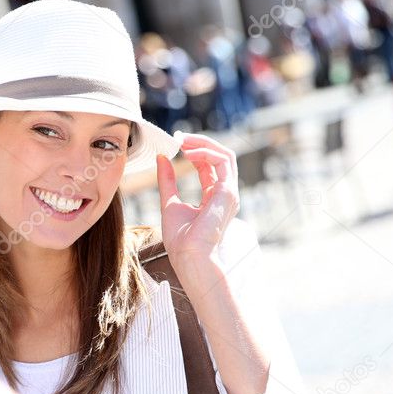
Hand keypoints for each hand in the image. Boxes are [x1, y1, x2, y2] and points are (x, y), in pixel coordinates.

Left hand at [156, 134, 239, 272]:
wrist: (189, 257)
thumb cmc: (181, 239)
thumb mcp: (169, 202)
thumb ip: (167, 180)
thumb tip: (162, 158)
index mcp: (213, 197)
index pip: (208, 166)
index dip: (193, 151)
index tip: (175, 143)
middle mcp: (225, 194)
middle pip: (220, 157)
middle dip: (200, 143)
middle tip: (180, 137)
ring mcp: (229, 193)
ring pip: (225, 155)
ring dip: (204, 143)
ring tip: (184, 141)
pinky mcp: (229, 192)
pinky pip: (223, 161)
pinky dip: (206, 152)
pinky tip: (188, 153)